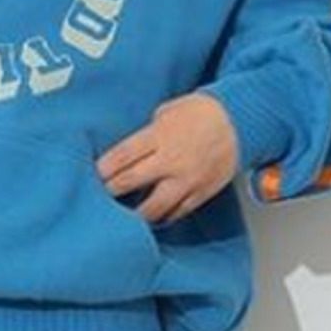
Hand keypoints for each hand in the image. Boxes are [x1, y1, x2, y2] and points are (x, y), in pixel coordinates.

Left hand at [95, 92, 238, 225]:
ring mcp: (186, 180)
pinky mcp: (201, 193)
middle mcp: (171, 160)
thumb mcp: (164, 114)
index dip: (104, 169)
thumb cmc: (199, 113)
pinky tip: (151, 217)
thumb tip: (128, 153)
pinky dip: (162, 217)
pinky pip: (177, 213)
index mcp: (158, 136)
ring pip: (154, 207)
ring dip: (135, 213)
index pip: (123, 156)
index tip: (93, 175)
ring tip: (122, 216)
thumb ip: (146, 135)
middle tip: (98, 195)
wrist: (238, 121)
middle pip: (131, 181)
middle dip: (111, 190)